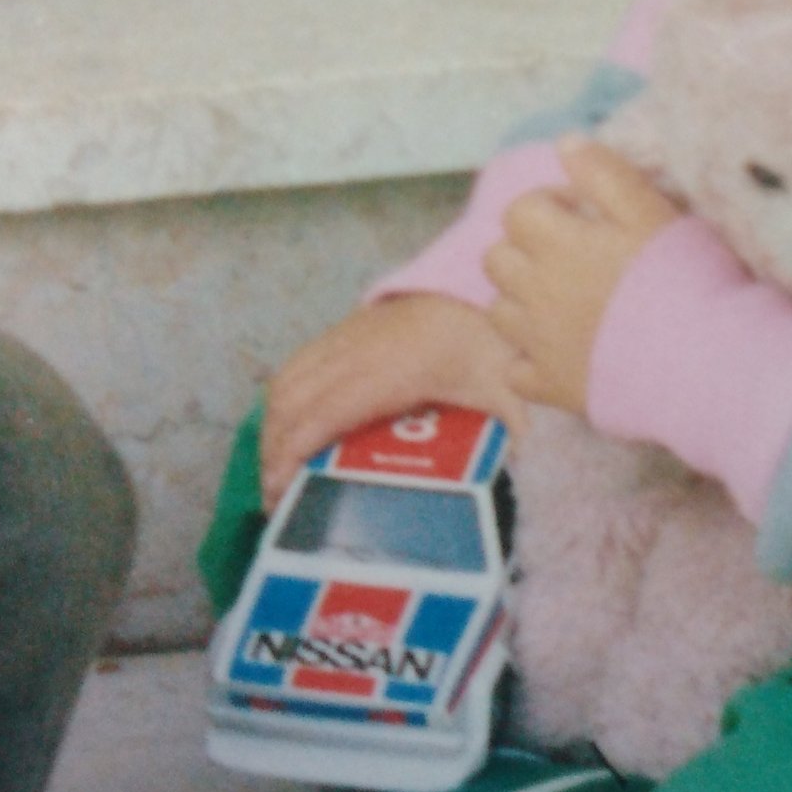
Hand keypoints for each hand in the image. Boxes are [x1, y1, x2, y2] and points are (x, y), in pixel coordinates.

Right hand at [261, 291, 520, 501]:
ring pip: (285, 380)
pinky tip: (286, 436)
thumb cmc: (488, 344)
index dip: (295, 451)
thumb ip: (515, 430)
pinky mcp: (340, 333)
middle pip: (294, 399)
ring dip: (272, 429)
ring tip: (276, 476)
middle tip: (274, 500)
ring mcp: (345, 337)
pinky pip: (294, 365)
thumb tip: (520, 473)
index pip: (327, 410)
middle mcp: (359, 350)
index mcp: (396, 368)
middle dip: (274, 451)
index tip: (280, 490)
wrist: (478, 291)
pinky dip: (281, 403)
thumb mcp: (508, 389)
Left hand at [484, 141, 683, 414]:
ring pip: (499, 312)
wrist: (699, 359)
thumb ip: (605, 174)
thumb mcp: (651, 211)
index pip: (520, 210)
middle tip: (570, 257)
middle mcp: (534, 291)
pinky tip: (560, 355)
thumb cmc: (682, 278)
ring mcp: (538, 342)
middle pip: (497, 259)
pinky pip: (516, 372)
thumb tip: (566, 143)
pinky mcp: (550, 386)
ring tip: (564, 304)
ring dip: (521, 302)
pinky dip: (529, 361)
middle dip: (524, 251)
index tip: (585, 217)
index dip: (549, 207)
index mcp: (557, 243)